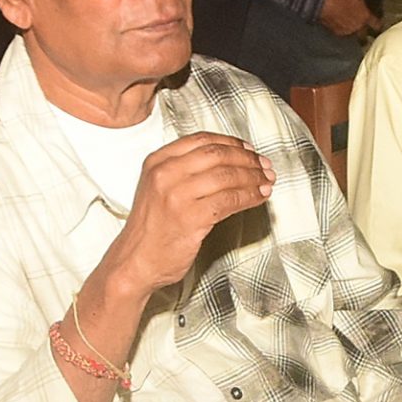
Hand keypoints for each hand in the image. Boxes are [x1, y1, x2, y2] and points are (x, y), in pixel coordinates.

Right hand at [106, 133, 274, 293]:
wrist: (134, 261)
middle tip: (265, 166)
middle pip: (217, 154)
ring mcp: (177, 195)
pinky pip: (229, 200)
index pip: (202, 140)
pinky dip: (250, 196)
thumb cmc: (151, 228)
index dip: (231, 142)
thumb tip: (230, 161)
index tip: (249, 149)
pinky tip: (259, 197)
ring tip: (267, 182)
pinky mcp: (190, 218)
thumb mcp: (158, 187)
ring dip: (253, 178)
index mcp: (157, 161)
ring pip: (227, 176)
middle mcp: (165, 173)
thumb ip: (184, 171)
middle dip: (247, 159)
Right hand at [319, 0, 381, 36]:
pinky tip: (340, 24)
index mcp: (364, 17)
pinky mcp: (337, 32)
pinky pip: (343, 33)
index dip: (378, 24)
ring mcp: (347, 31)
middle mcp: (357, 26)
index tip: (379, 25)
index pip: (376, 24)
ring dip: (353, 30)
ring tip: (350, 25)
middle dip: (364, 32)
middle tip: (363, 29)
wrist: (323, 2)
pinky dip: (343, 29)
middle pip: (364, 34)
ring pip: (353, 34)